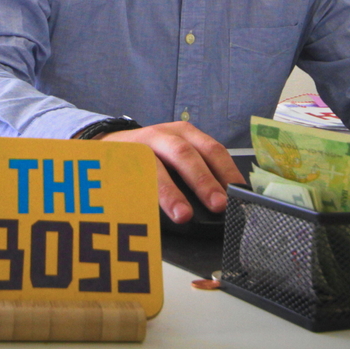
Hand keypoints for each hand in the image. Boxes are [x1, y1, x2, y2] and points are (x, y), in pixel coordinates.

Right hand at [99, 121, 245, 223]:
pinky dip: (143, 195)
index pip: (211, 149)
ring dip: (171, 193)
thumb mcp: (177, 153)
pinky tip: (149, 211)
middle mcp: (164, 135)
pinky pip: (133, 179)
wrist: (110, 143)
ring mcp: (140, 147)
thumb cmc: (153, 154)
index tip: (238, 193)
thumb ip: (198, 169)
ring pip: (157, 167)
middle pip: (186, 154)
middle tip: (218, 204)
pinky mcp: (121, 161)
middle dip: (203, 180)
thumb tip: (223, 201)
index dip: (226, 171)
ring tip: (183, 215)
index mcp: (185, 133)